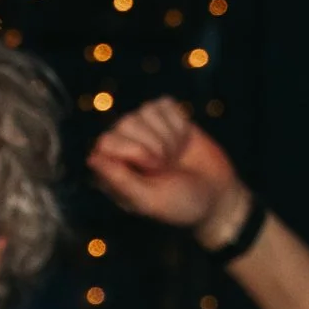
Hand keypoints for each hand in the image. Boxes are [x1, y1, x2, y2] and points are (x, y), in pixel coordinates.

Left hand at [86, 97, 251, 244]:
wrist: (217, 195)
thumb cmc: (179, 204)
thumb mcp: (149, 200)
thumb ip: (119, 180)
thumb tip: (91, 158)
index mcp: (110, 171)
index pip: (105, 142)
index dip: (135, 152)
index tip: (154, 171)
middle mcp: (122, 147)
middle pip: (126, 122)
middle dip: (155, 145)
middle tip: (166, 167)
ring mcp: (143, 130)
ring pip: (146, 110)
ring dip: (169, 136)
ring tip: (174, 157)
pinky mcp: (165, 118)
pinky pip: (165, 104)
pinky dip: (179, 123)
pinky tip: (182, 142)